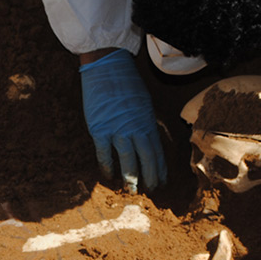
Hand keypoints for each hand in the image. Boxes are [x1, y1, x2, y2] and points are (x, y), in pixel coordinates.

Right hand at [79, 49, 167, 192]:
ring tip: (131, 190)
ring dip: (130, 178)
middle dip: (149, 178)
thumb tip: (148, 141)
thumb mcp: (144, 104)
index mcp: (148, 122)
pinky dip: (107, 167)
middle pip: (146, 160)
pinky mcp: (99, 129)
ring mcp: (117, 130)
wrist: (107, 67)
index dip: (159, 170)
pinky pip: (104, 154)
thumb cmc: (126, 84)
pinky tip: (109, 177)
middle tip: (149, 191)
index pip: (157, 152)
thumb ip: (146, 123)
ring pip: (127, 161)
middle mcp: (135, 129)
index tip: (161, 182)